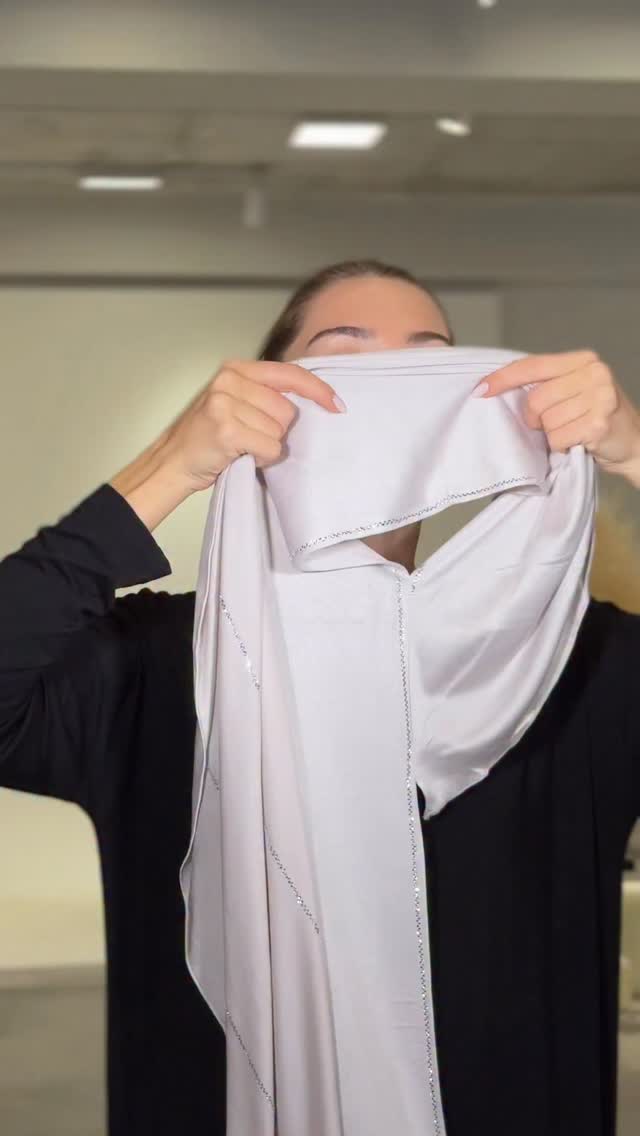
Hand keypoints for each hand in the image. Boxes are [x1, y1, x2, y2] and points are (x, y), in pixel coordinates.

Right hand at [160, 359, 341, 490]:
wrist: (172, 462)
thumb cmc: (206, 437)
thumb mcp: (233, 403)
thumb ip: (263, 395)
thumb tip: (308, 401)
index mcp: (235, 369)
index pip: (289, 373)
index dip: (317, 390)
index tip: (336, 405)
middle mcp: (229, 380)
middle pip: (287, 408)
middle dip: (277, 429)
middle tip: (251, 437)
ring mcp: (225, 402)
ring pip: (279, 430)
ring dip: (267, 445)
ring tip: (242, 446)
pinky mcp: (227, 428)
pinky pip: (270, 447)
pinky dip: (262, 458)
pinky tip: (242, 456)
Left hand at [476, 350, 639, 485]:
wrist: (635, 443)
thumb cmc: (596, 417)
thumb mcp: (575, 391)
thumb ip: (547, 385)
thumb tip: (498, 390)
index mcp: (583, 360)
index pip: (533, 365)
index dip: (504, 378)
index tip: (481, 389)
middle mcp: (594, 373)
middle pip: (535, 399)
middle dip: (536, 418)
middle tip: (553, 424)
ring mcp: (600, 397)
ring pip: (546, 422)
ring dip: (553, 435)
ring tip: (572, 432)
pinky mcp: (599, 423)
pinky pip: (558, 439)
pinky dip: (562, 447)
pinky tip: (579, 442)